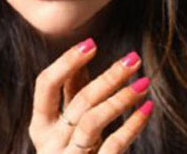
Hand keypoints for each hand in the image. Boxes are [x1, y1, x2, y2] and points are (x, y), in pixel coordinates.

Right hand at [29, 38, 152, 152]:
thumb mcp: (65, 126)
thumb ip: (72, 94)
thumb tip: (85, 54)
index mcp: (39, 126)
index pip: (45, 84)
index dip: (67, 62)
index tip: (92, 43)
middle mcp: (49, 143)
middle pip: (77, 101)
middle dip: (108, 76)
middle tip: (133, 59)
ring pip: (92, 122)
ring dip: (120, 98)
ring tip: (144, 83)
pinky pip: (111, 146)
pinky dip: (131, 125)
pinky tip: (147, 108)